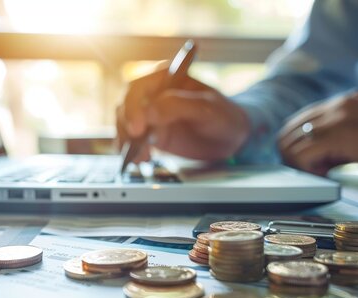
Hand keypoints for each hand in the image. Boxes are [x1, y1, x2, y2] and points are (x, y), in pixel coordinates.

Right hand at [116, 68, 249, 161]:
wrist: (232, 138)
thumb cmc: (224, 116)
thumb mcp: (206, 109)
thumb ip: (177, 106)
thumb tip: (149, 111)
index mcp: (167, 77)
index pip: (139, 88)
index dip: (134, 107)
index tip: (138, 128)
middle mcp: (154, 93)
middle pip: (126, 106)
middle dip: (127, 127)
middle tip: (135, 145)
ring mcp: (150, 114)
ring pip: (125, 124)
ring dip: (127, 141)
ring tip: (140, 157)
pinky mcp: (150, 133)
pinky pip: (132, 140)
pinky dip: (132, 151)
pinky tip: (140, 159)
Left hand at [279, 92, 357, 179]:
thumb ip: (334, 139)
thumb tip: (300, 151)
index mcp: (344, 103)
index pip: (295, 123)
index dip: (295, 147)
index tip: (313, 164)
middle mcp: (341, 104)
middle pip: (287, 133)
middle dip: (293, 157)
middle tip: (316, 170)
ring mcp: (343, 116)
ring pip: (291, 143)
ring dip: (301, 165)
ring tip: (325, 172)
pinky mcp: (346, 135)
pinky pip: (303, 155)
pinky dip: (308, 170)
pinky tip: (328, 175)